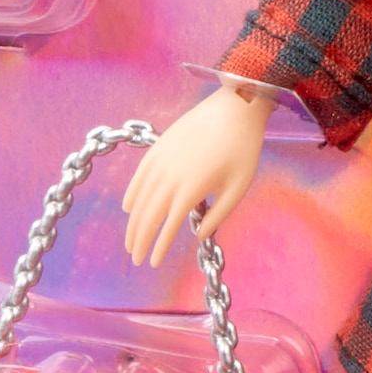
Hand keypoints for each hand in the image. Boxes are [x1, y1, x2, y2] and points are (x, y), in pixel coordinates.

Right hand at [121, 84, 269, 266]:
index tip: (152, 264)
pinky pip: (138, 177)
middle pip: (147, 216)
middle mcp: (169, 178)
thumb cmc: (243, 149)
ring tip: (130, 241)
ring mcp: (160, 161)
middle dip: (139, 240)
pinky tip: (129, 209)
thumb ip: (217, 215)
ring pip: (139, 199)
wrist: (234, 108)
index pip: (167, 227)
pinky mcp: (157, 148)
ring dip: (132, 223)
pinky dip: (131, 195)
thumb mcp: (238, 187)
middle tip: (135, 259)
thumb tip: (198, 236)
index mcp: (191, 190)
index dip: (158, 247)